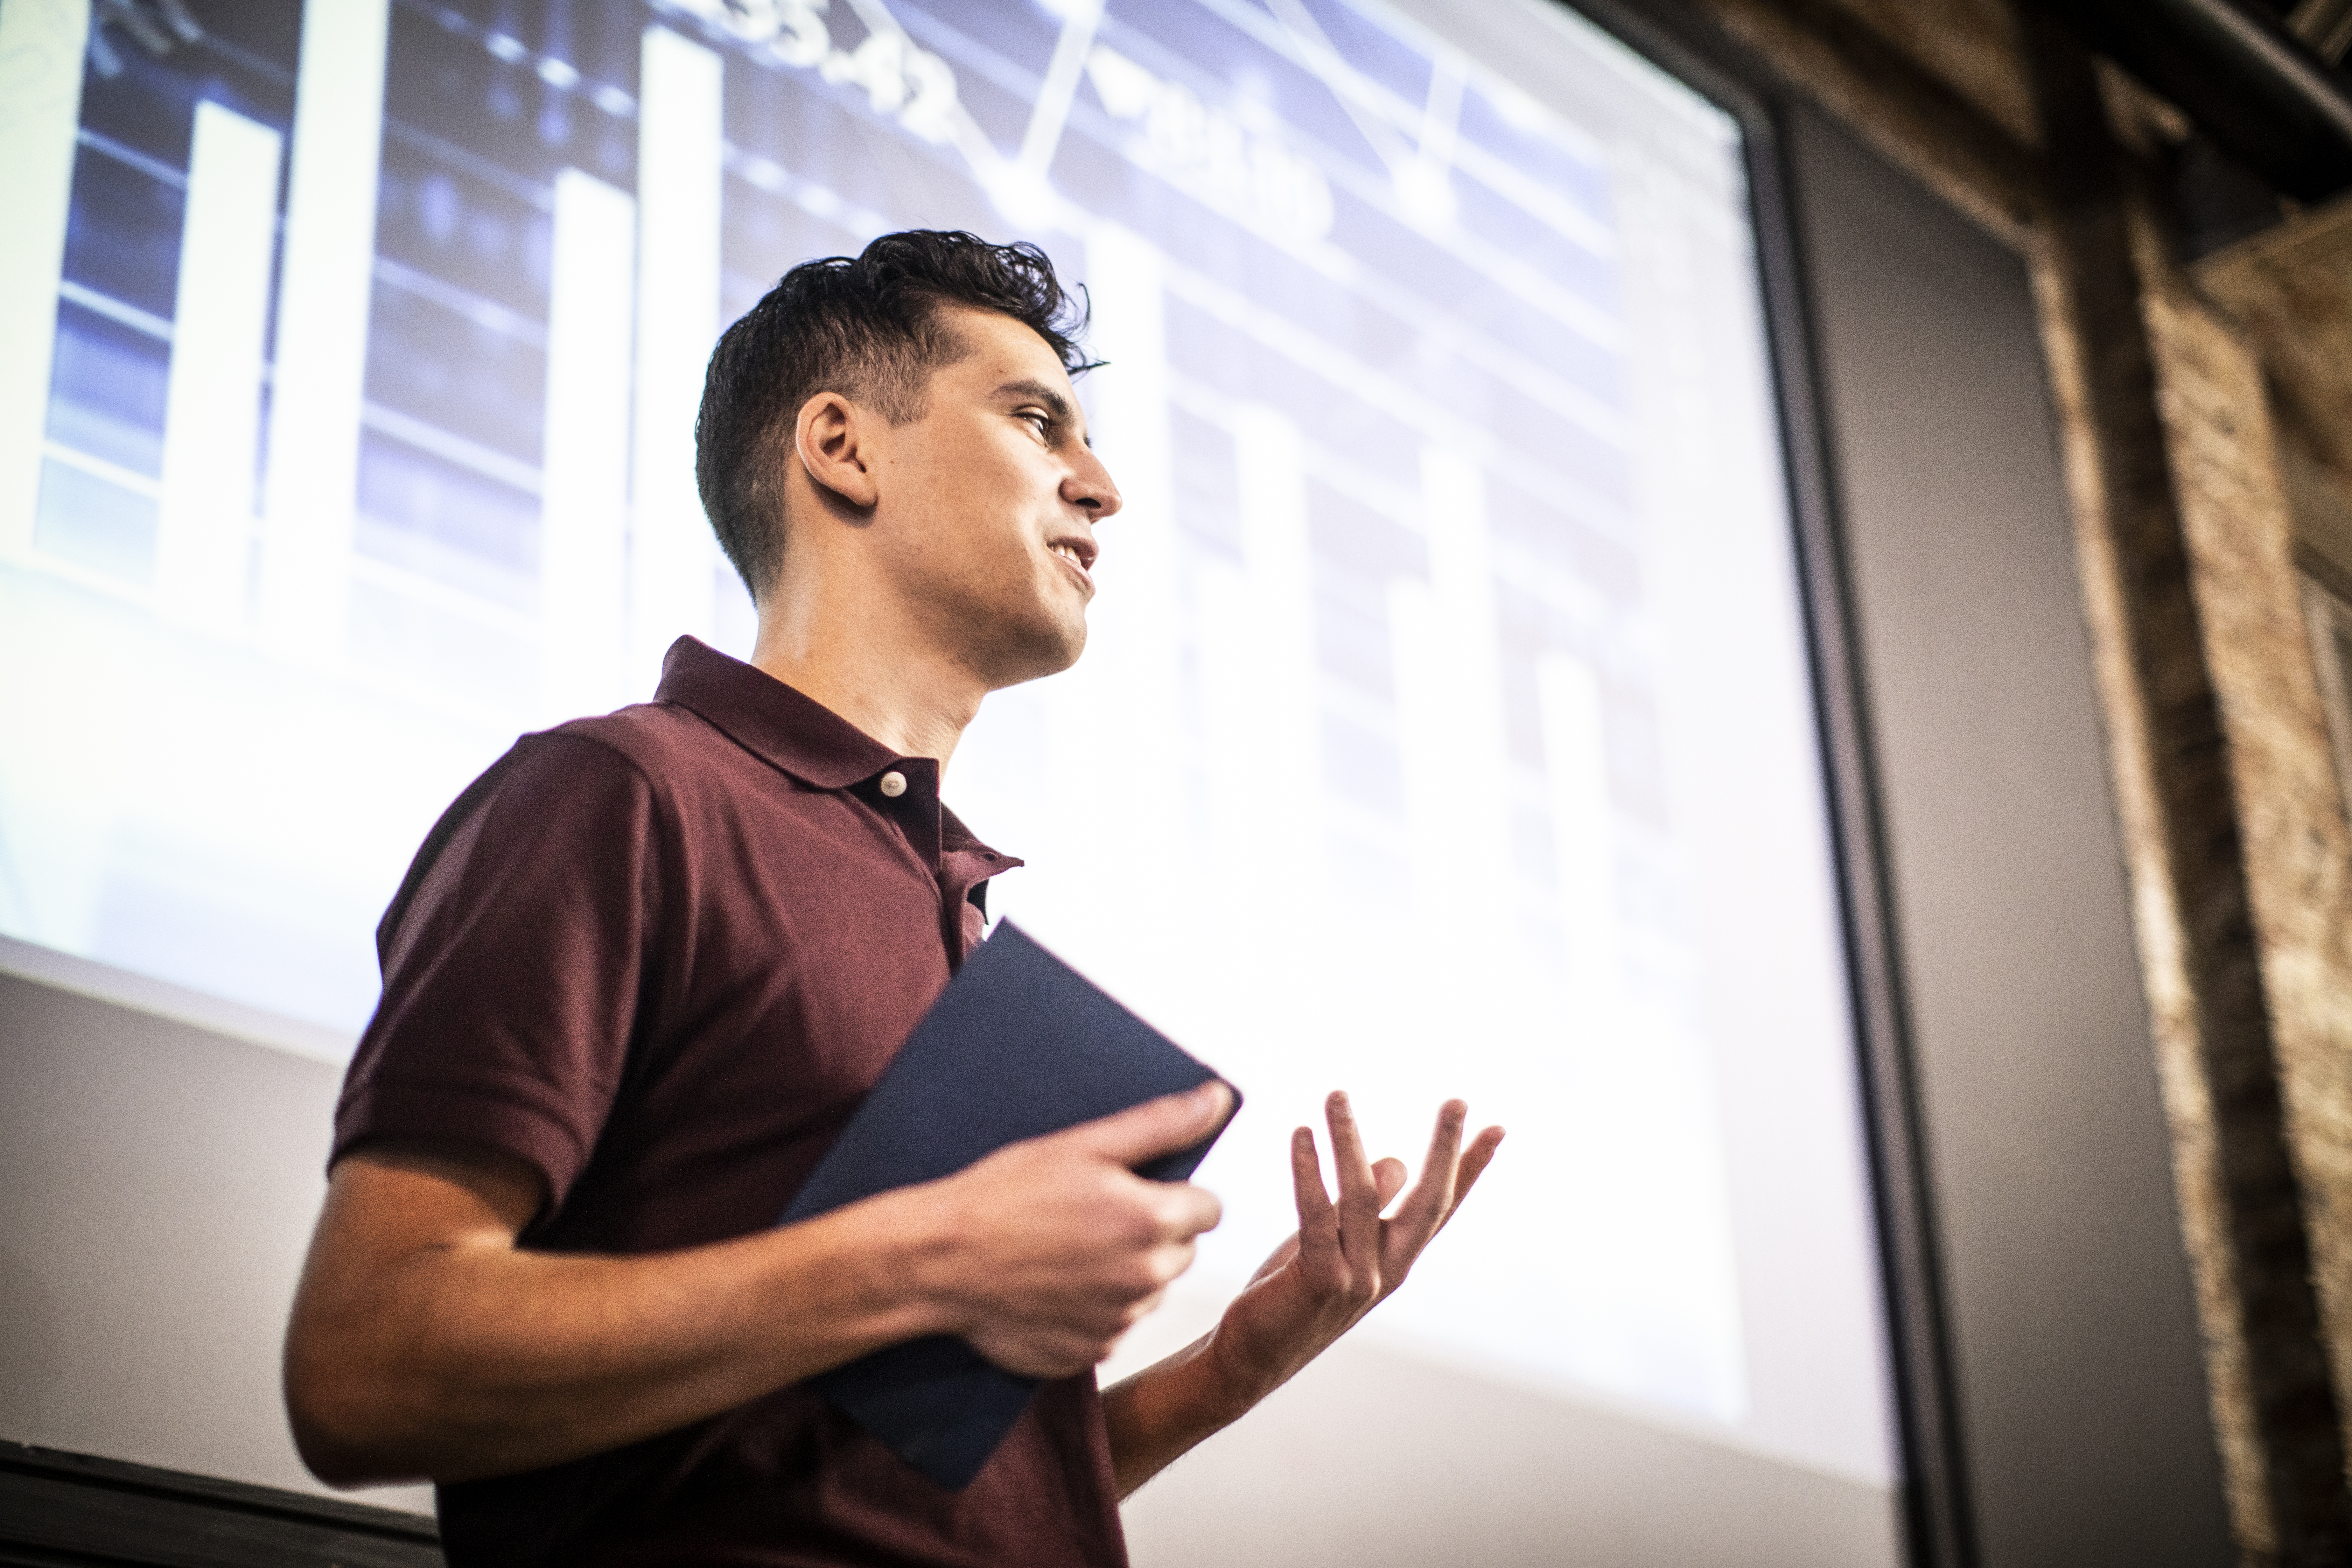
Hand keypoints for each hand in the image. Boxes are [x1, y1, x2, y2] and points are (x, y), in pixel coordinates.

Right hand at [923, 1081, 1230, 1378]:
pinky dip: (1096, 1308)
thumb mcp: (1082, 1144)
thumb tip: (1218, 1099)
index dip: (1177, 1194)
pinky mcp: (1091, 1351)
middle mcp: (1144, 1279)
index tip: (1138, 1188)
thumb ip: (1161, 1123)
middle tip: (1096, 1215)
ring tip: (1070, 1249)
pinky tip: (1055, 1285)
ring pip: (1150, 1289)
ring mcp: (1118, 1322)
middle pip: (1182, 1251)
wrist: (939, 1262)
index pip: (1209, 1209)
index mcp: (1150, 1221)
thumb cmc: (1004, 1195)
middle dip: (1154, 1233)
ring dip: (1127, 1272)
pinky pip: (1115, 1325)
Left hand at [1205, 1092, 1502, 1403]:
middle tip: (1458, 1101)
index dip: (1470, 1168)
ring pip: (1363, 1195)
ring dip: (1350, 1140)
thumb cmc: (1292, 1293)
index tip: (1496, 1127)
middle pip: (1428, 1201)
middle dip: (1445, 1150)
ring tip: (1337, 1095)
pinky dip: (1309, 1171)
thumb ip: (1366, 1208)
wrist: (1251, 1358)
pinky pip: (1316, 1216)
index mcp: (1396, 1259)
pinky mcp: (1317, 1280)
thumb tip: (1397, 1160)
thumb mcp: (1335, 1243)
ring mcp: (1357, 1278)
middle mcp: (1387, 1269)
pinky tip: (1301, 1135)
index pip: (1443, 1207)